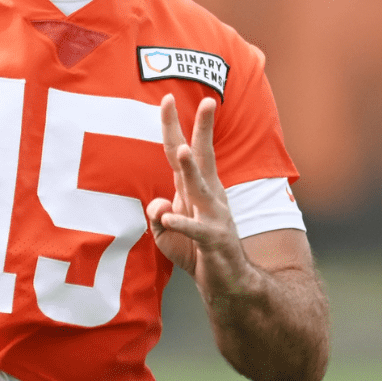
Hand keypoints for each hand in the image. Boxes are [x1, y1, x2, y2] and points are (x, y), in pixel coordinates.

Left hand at [146, 95, 255, 293]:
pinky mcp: (214, 240)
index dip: (174, 125)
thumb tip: (156, 204)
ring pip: (200, 187)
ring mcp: (214, 216)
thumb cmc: (195, 252)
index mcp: (194, 188)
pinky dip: (182, 223)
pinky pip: (196, 229)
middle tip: (207, 101)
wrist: (226, 283)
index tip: (168, 97)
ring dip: (190, 169)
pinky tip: (169, 218)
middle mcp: (208, 196)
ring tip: (182, 149)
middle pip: (200, 157)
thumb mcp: (165, 232)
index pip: (182, 150)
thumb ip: (155, 215)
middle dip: (201, 129)